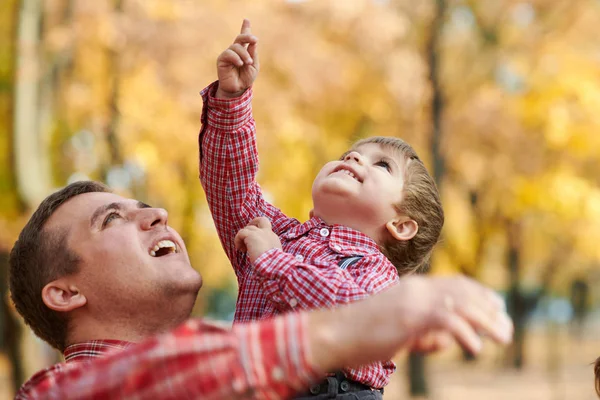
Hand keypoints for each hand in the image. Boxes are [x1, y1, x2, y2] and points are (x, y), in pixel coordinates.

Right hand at [215, 19, 258, 98]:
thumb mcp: (254, 66)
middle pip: (240, 38)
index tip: (246, 20)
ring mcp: (228, 54)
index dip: (245, 28)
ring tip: (247, 62)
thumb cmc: (246, 78)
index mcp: (244, 51)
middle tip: (255, 40)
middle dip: (247, 36)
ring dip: (244, 54)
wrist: (238, 89)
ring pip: (236, 47)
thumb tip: (254, 42)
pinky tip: (240, 63)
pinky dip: (236, 57)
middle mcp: (235, 51)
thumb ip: (253, 54)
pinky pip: (228, 53)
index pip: (244, 38)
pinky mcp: (222, 59)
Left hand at [234, 217, 281, 262]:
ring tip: (243, 249)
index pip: (267, 229)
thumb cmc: (272, 265)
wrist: (272, 264)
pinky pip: (241, 233)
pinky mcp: (251, 235)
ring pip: (248, 228)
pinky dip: (238, 240)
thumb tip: (260, 257)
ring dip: (243, 238)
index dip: (260, 232)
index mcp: (273, 239)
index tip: (256, 241)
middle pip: (262, 220)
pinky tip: (240, 249)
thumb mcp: (272, 257)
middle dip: (253, 223)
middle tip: (248, 236)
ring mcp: (260, 232)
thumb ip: (267, 253)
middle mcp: (268, 233)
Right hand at [308, 275, 512, 371]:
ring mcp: (412, 301)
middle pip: (462, 292)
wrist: (333, 333)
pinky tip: (474, 348)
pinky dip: (464, 333)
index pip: (453, 284)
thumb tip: (444, 340)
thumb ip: (422, 330)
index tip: (498, 305)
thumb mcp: (397, 329)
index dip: (479, 294)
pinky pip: (445, 320)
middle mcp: (416, 289)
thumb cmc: (361, 334)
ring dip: (486, 320)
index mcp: (412, 288)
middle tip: (507, 326)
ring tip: (503, 336)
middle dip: (488, 308)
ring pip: (459, 303)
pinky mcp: (408, 316)